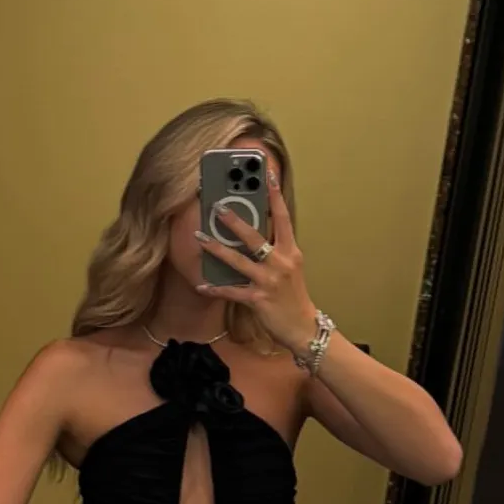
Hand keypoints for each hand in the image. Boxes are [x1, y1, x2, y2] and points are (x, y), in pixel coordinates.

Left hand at [196, 170, 317, 355]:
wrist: (303, 328)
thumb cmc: (293, 297)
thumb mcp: (290, 268)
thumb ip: (276, 250)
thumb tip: (253, 235)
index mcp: (291, 252)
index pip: (283, 218)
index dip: (275, 196)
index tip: (267, 175)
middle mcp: (281, 263)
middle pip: (255, 237)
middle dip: (234, 221)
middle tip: (217, 207)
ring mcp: (269, 281)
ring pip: (238, 261)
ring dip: (217, 249)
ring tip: (200, 237)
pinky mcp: (258, 300)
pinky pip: (232, 292)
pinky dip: (215, 289)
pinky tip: (201, 285)